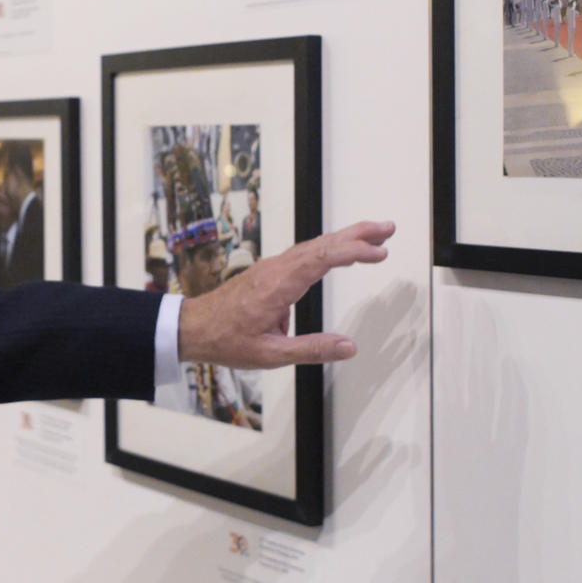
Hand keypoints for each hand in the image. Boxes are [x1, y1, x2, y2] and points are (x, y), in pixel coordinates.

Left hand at [177, 220, 394, 369]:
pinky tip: (340, 250)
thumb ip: (311, 350)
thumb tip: (348, 347)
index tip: (380, 252)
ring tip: (375, 236)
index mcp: (278, 285)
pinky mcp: (270, 272)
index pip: (322, 258)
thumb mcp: (270, 355)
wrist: (193, 328)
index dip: (353, 251)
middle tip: (388, 228)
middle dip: (357, 233)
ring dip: (345, 238)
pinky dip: (328, 248)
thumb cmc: (227, 341)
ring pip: (314, 245)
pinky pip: (305, 253)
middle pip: (322, 243)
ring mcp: (272, 268)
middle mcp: (276, 269)